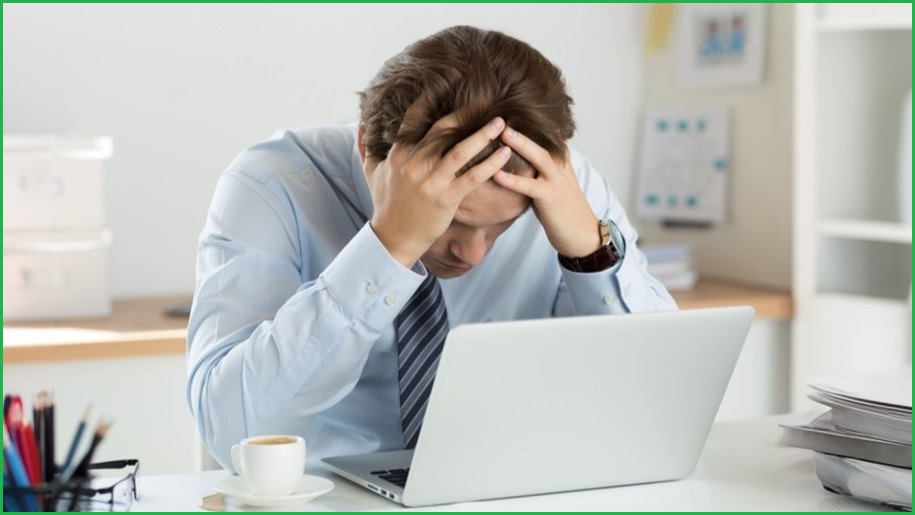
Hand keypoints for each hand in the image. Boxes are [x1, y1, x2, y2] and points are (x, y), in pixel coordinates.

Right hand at [364, 114, 511, 266]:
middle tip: (486, 102)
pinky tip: (505, 153)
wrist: (394, 237)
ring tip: (501, 123)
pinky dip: (491, 164)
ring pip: (461, 150)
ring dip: (483, 135)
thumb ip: (366, 147)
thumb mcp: (371, 173)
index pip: (415, 119)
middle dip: (466, 114)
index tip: (447, 86)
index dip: (431, 100)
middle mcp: (414, 164)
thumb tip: (359, 126)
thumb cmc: (385, 204)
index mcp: (399, 154)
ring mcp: (431, 181)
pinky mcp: (447, 197)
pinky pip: (473, 176)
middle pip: (443, 130)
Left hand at [492, 127, 600, 257]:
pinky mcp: (551, 198)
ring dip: (520, 144)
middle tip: (500, 114)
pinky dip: (513, 180)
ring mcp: (557, 181)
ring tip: (500, 134)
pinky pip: (530, 186)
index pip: (544, 136)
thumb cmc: (562, 210)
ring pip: (539, 157)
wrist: (582, 234)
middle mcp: (560, 166)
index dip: (526, 124)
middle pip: (541, 140)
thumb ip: (535, 169)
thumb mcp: (550, 183)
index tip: (504, 112)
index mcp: (560, 160)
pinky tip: (496, 174)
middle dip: (522, 127)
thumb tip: (513, 158)